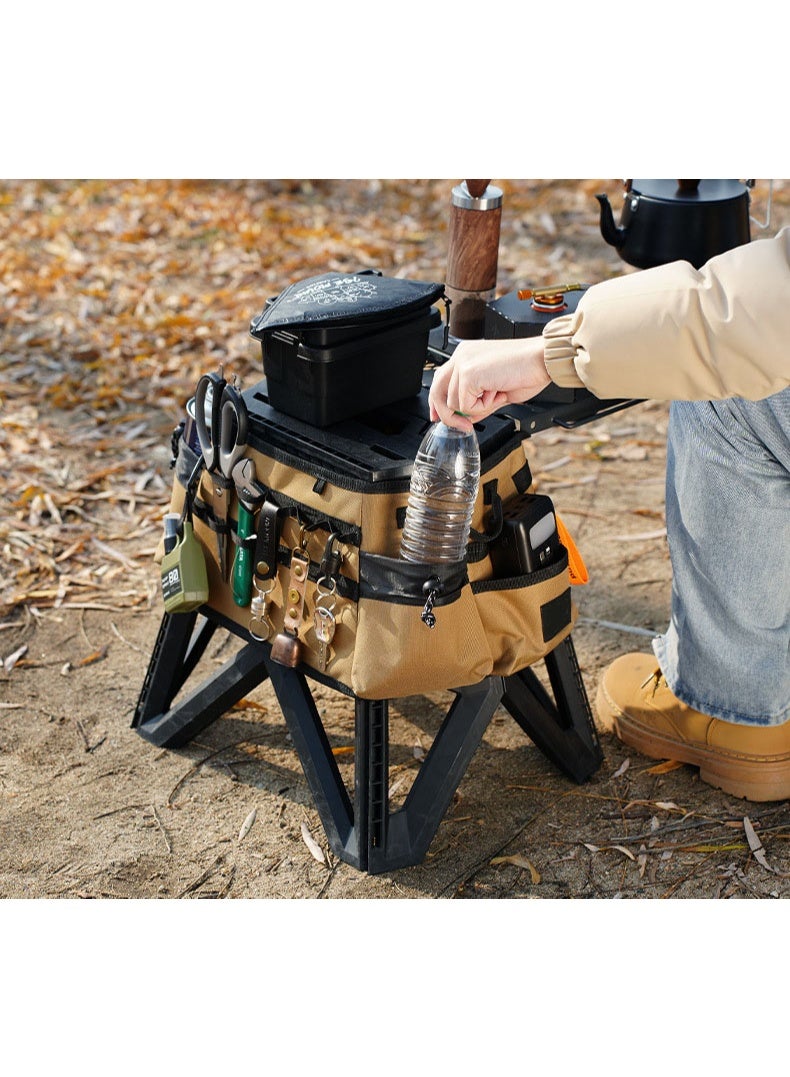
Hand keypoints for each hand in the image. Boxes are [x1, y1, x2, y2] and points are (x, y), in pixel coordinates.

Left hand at [428, 337, 551, 429]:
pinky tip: (498, 392)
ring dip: (478, 407)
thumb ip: (477, 402)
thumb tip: (466, 418)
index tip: (438, 418)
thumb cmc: (527, 370)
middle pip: (437, 391)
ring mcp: (463, 363)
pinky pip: (465, 405)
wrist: (542, 359)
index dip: (438, 402)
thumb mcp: (496, 392)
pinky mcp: (468, 373)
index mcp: (467, 355)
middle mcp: (462, 355)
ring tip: (497, 393)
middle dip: (448, 414)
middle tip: (464, 426)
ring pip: (454, 403)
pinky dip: (483, 407)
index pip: (441, 380)